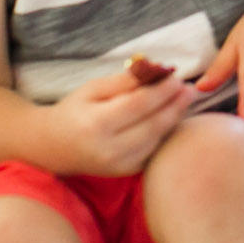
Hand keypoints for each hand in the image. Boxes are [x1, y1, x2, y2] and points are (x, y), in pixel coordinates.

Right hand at [45, 68, 196, 176]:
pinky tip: (171, 118)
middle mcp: (108, 149)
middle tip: (190, 89)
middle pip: (153, 125)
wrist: (52, 147)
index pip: (139, 105)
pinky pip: (153, 151)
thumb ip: (124, 81)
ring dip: (174, 119)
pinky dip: (165, 134)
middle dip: (175, 105)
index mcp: (96, 124)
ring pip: (157, 140)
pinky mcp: (125, 173)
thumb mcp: (92, 89)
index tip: (177, 76)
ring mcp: (118, 166)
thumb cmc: (74, 111)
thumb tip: (155, 69)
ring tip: (185, 100)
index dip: (162, 90)